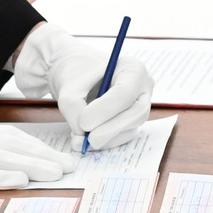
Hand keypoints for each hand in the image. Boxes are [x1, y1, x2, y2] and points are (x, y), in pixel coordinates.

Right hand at [0, 117, 77, 188]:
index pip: (11, 137)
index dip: (36, 146)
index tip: (56, 154)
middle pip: (15, 145)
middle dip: (45, 155)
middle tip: (70, 164)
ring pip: (5, 158)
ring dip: (34, 164)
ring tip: (57, 172)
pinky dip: (2, 175)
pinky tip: (21, 178)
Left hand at [9, 22, 154, 150]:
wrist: (69, 69)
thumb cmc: (72, 69)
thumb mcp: (69, 84)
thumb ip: (74, 106)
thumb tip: (81, 133)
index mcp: (132, 68)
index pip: (125, 91)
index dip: (107, 109)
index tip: (85, 121)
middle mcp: (143, 86)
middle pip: (134, 111)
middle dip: (110, 128)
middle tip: (88, 141)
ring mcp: (139, 104)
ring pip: (131, 126)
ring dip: (109, 137)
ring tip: (85, 144)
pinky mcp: (130, 119)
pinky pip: (124, 134)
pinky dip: (108, 141)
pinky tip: (89, 143)